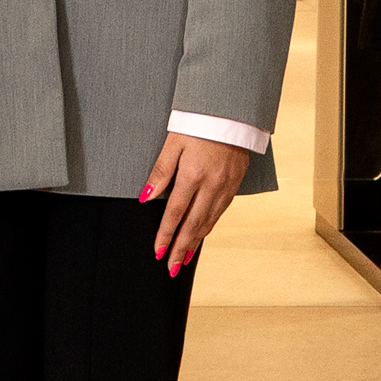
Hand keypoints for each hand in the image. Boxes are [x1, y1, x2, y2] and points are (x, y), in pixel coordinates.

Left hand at [142, 134, 246, 274]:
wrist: (232, 112)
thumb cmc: (198, 124)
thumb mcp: (173, 143)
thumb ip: (160, 171)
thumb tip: (146, 197)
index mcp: (193, 176)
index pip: (175, 213)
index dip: (166, 234)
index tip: (158, 252)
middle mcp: (211, 186)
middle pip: (193, 224)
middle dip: (181, 248)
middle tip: (172, 268)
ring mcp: (225, 187)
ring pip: (209, 221)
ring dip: (195, 242)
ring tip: (185, 259)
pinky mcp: (234, 184)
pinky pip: (220, 212)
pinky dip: (209, 227)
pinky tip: (202, 235)